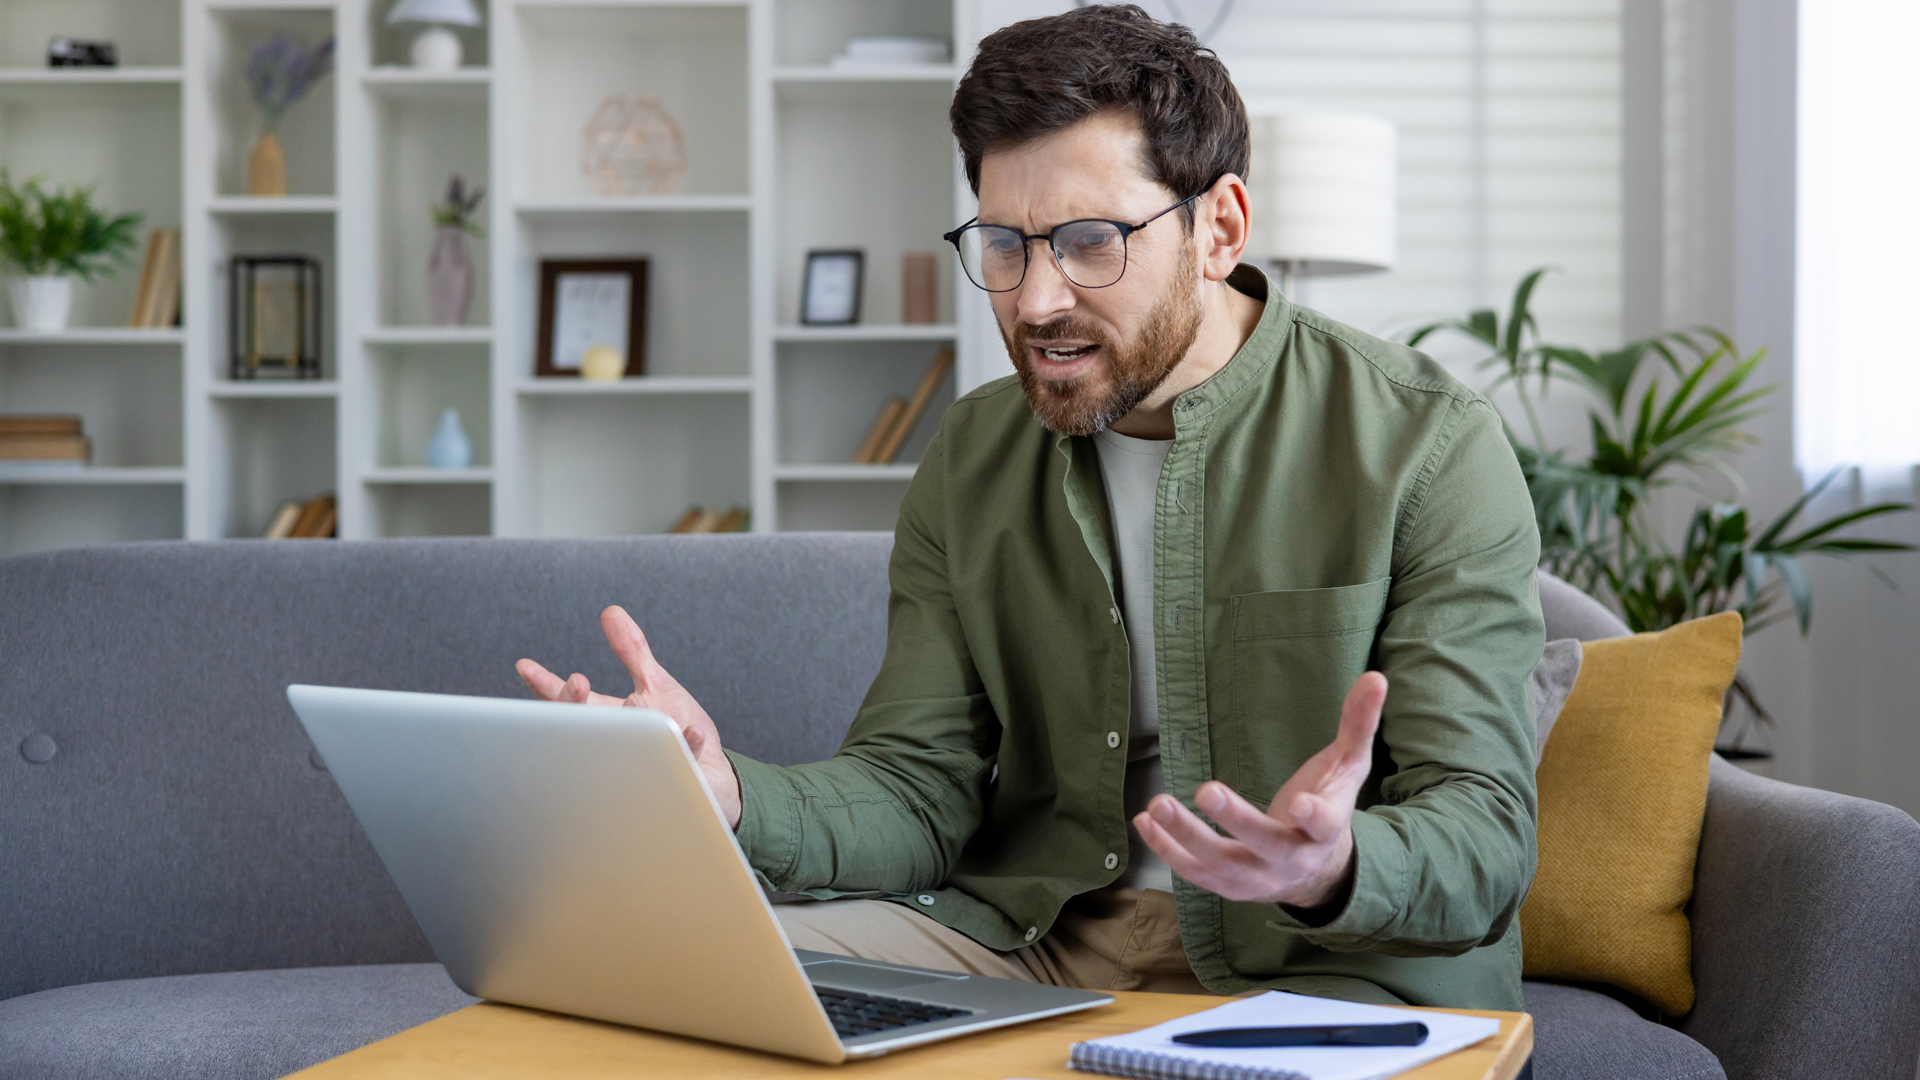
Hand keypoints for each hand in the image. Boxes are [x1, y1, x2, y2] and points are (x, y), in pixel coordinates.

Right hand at [516, 606, 742, 828]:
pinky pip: (680, 758)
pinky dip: (685, 743)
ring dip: (630, 724)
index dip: (544, 686)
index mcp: (607, 718)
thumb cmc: (673, 727)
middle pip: (581, 725)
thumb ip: (632, 650)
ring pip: (626, 748)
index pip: (568, 702)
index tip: (525, 667)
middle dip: (574, 704)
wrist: (710, 772)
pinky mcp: (678, 774)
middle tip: (576, 683)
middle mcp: (616, 743)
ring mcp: (643, 762)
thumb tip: (611, 611)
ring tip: (636, 702)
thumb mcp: (654, 682)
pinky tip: (691, 731)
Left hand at [1134, 671, 1385, 908]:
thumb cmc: (1329, 805)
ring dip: (1186, 838)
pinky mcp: (1229, 886)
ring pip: (1222, 864)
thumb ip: (1358, 723)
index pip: (1324, 825)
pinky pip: (1195, 874)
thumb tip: (1376, 677)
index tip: (1301, 804)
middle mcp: (1292, 859)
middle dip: (1237, 821)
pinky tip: (1144, 822)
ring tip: (1158, 804)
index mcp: (1326, 830)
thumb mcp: (1348, 765)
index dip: (1314, 817)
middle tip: (1207, 790)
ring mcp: (1259, 878)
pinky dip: (1167, 851)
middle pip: (1265, 845)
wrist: (1316, 872)